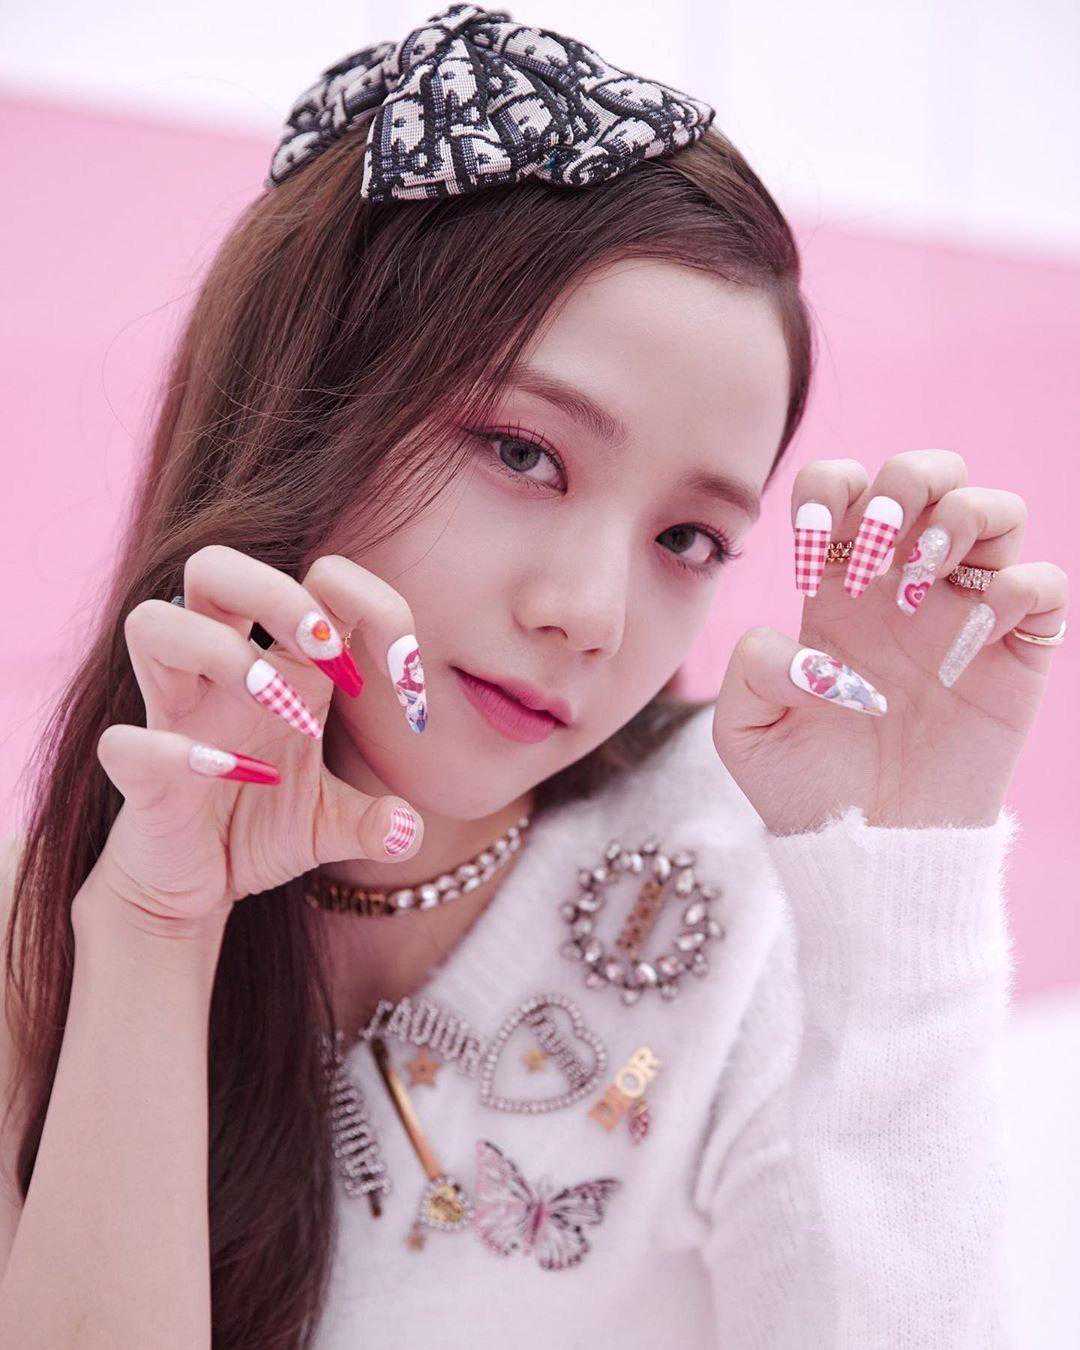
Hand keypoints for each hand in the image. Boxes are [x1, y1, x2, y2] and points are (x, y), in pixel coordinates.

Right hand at [79, 546, 426, 938]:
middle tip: (330, 657)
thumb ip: (377, 824)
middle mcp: (219, 674)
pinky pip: (126, 742)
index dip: (374, 605)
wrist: (192, 888)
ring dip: (225, 655)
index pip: (318, 582)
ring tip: (284, 710)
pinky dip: (178, 756)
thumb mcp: (333, 825)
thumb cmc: (258, 827)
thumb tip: (408, 829)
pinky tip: (234, 776)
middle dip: (280, 595)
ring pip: (153, 623)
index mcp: (281, 667)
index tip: (407, 679)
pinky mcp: (136, 772)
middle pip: (214, 566)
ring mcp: (172, 716)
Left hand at [712, 449, 1068, 834]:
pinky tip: (977, 622)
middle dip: (905, 480)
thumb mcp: (747, 735)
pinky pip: (1043, 581)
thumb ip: (749, 671)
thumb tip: (797, 643)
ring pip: (995, 509)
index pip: (842, 487)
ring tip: (923, 576)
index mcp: (837, 586)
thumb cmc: (807, 788)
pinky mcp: (1015, 653)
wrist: (873, 848)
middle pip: (926, 474)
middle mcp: (904, 585)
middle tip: (878, 543)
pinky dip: (1020, 582)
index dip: (829, 489)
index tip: (813, 544)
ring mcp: (964, 613)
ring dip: (962, 518)